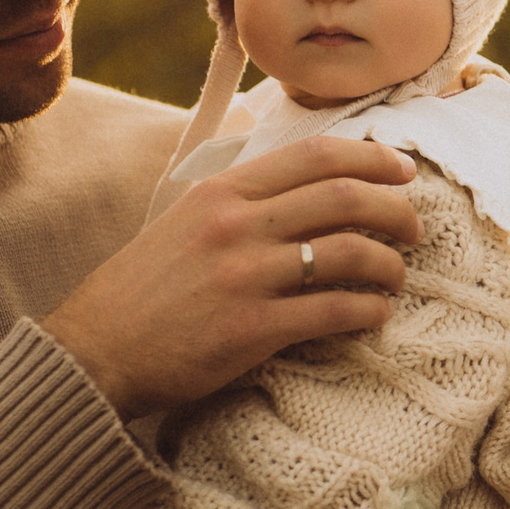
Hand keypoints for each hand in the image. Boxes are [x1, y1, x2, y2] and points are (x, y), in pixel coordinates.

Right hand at [42, 137, 423, 421]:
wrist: (93, 352)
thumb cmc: (143, 290)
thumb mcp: (184, 221)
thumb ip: (240, 200)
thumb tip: (306, 185)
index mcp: (222, 191)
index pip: (316, 156)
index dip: (372, 159)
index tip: (403, 172)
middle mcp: (236, 224)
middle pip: (346, 198)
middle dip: (397, 211)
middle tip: (416, 229)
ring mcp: (245, 275)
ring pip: (350, 253)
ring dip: (390, 264)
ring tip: (398, 278)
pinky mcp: (252, 327)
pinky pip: (335, 311)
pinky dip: (369, 311)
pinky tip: (376, 316)